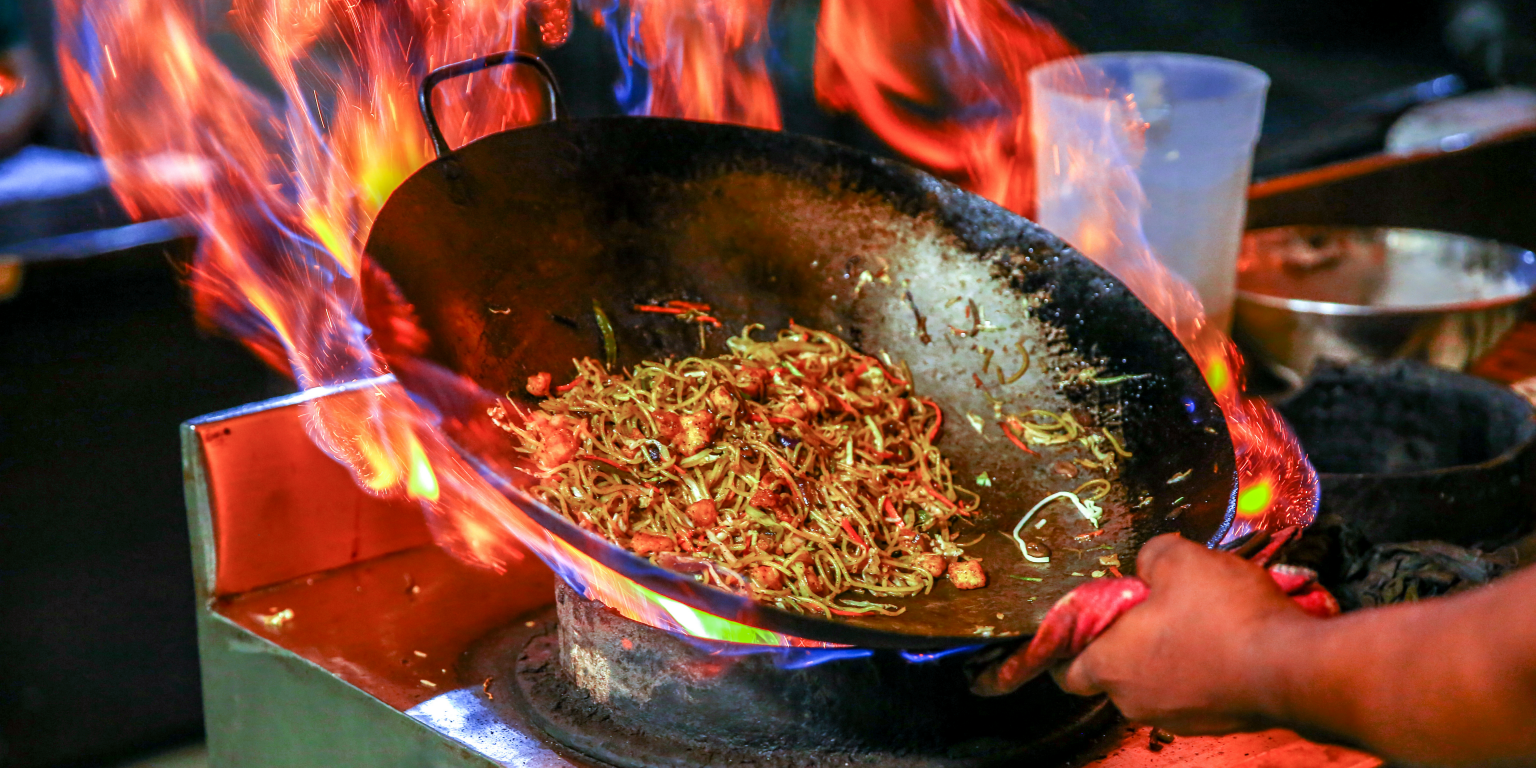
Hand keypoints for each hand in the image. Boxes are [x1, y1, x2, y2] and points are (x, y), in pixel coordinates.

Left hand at [1054, 533, 1316, 734]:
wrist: (1292, 667)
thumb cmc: (1226, 616)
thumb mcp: (1179, 560)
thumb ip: (1150, 556)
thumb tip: (1149, 564)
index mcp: (1110, 665)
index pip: (1065, 671)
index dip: (1068, 647)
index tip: (1081, 627)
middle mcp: (1134, 700)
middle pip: (1112, 673)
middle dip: (1125, 642)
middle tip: (1149, 609)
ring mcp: (1176, 717)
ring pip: (1154, 682)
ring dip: (1165, 655)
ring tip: (1194, 619)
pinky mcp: (1213, 723)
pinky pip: (1191, 692)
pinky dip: (1198, 670)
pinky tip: (1222, 642)